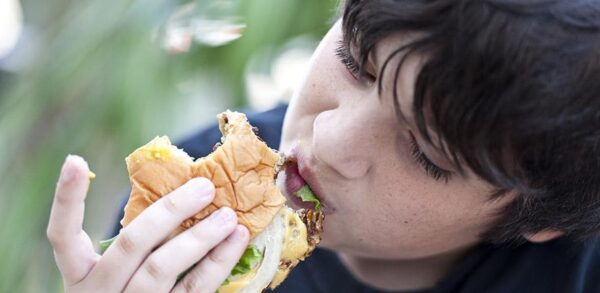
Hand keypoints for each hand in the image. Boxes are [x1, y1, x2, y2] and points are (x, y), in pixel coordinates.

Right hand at [47, 155, 249, 291]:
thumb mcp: (119, 274)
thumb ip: (138, 242)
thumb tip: (182, 189)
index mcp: (81, 276)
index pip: (61, 236)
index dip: (67, 199)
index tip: (76, 160)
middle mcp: (100, 291)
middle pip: (131, 244)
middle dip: (170, 211)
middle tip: (204, 187)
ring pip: (162, 268)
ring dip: (200, 238)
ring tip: (228, 216)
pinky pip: (194, 289)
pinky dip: (219, 263)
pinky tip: (236, 240)